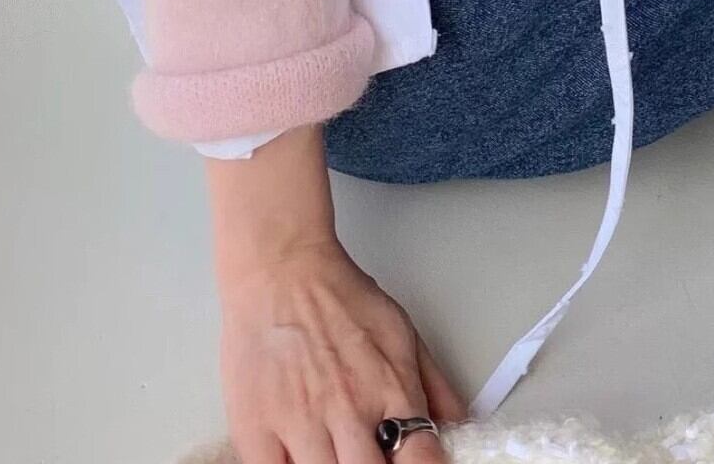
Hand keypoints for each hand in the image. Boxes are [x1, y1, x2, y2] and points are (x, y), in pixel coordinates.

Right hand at [207, 133, 466, 463]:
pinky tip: (299, 456)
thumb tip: (457, 423)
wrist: (280, 268)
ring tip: (334, 451)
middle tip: (366, 454)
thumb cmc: (338, 295)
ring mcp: (300, 423)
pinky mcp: (256, 430)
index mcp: (390, 389)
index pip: (422, 462)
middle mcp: (349, 411)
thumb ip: (434, 383)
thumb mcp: (401, 330)